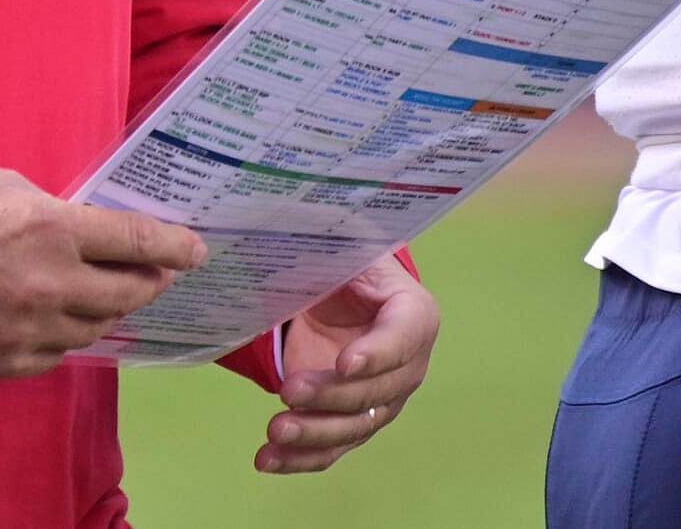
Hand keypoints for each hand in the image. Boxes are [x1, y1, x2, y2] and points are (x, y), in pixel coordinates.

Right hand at [0, 169, 206, 377]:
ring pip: (98, 326)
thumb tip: (90, 230)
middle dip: (151, 282)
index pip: (136, 240)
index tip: (197, 250)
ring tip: (103, 293)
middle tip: (158, 274)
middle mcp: (54, 285)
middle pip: (128, 293)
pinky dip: (66, 333)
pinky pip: (60, 351)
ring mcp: (34, 329)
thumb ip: (56, 211)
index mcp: (55, 231)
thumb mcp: (10, 187)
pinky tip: (58, 317)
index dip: (174, 246)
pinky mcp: (12, 361)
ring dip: (109, 308)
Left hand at [257, 253, 438, 474]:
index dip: (378, 352)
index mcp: (413, 312)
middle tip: (289, 390)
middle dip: (333, 396)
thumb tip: (298, 220)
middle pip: (378, 390)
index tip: (346, 362)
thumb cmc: (344, 262)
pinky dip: (301, 458)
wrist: (336, 292)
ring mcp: (382, 398)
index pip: (405, 335)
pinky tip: (267, 459)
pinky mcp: (353, 421)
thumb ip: (335, 240)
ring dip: (316, 433)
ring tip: (276, 432)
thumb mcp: (344, 244)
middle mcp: (407, 363)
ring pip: (356, 426)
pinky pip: (333, 446)